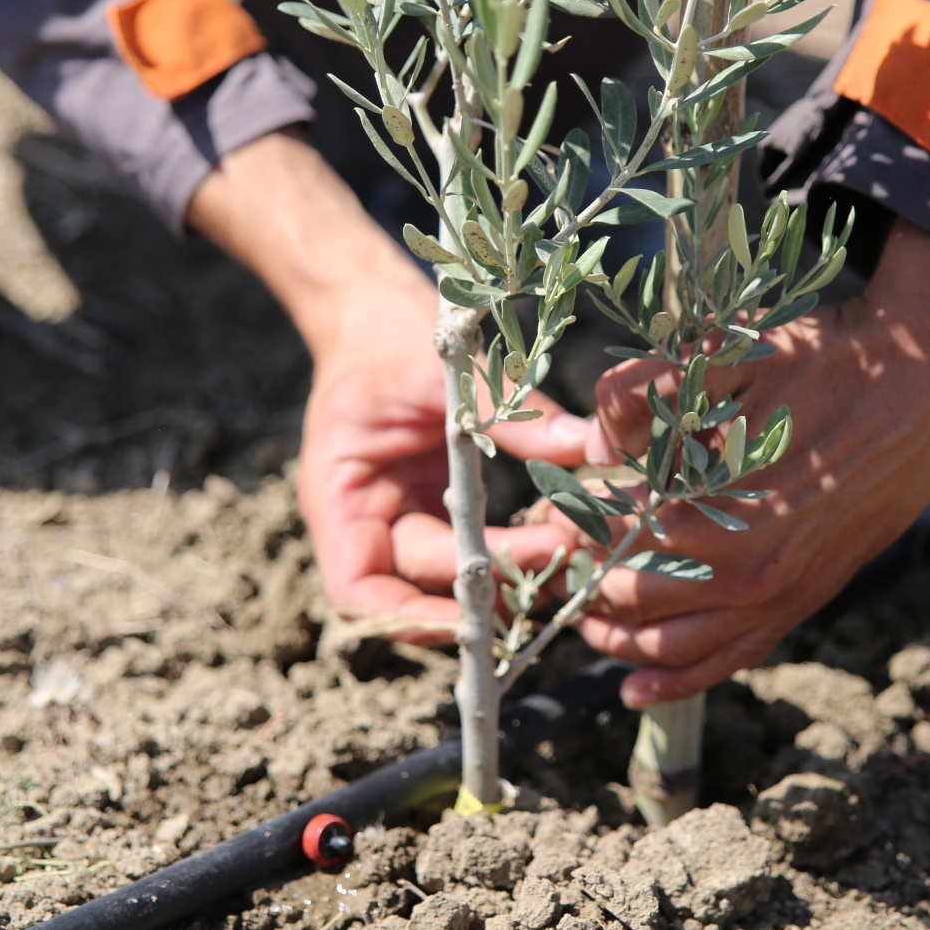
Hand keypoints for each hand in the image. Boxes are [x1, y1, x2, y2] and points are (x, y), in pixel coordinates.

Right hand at [297, 269, 592, 633]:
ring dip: (509, 577)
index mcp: (340, 499)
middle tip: (559, 552)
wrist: (377, 312)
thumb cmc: (388, 337)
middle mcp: (370, 524)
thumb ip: (503, 410)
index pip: (360, 591)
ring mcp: (408, 519)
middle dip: (488, 582)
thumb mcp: (437, 368)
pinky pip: (478, 546)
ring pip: (456, 577)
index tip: (475, 610)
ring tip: (570, 555)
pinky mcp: (444, 507)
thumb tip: (588, 444)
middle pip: (423, 585)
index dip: (412, 617)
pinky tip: (562, 538)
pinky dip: (516, 550)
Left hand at [573, 221, 929, 706]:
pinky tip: (634, 687)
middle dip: (589, 583)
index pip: (624, 543)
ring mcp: (786, 595)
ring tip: (585, 619)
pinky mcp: (807, 602)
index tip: (557, 512)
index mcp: (731, 511)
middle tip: (563, 553)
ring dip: (622, 642)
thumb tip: (592, 437)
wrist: (926, 383)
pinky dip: (679, 682)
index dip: (580, 530)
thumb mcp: (734, 353)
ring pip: (679, 649)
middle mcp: (757, 570)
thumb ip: (651, 386)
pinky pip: (733, 660)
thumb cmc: (828, 360)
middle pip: (639, 601)